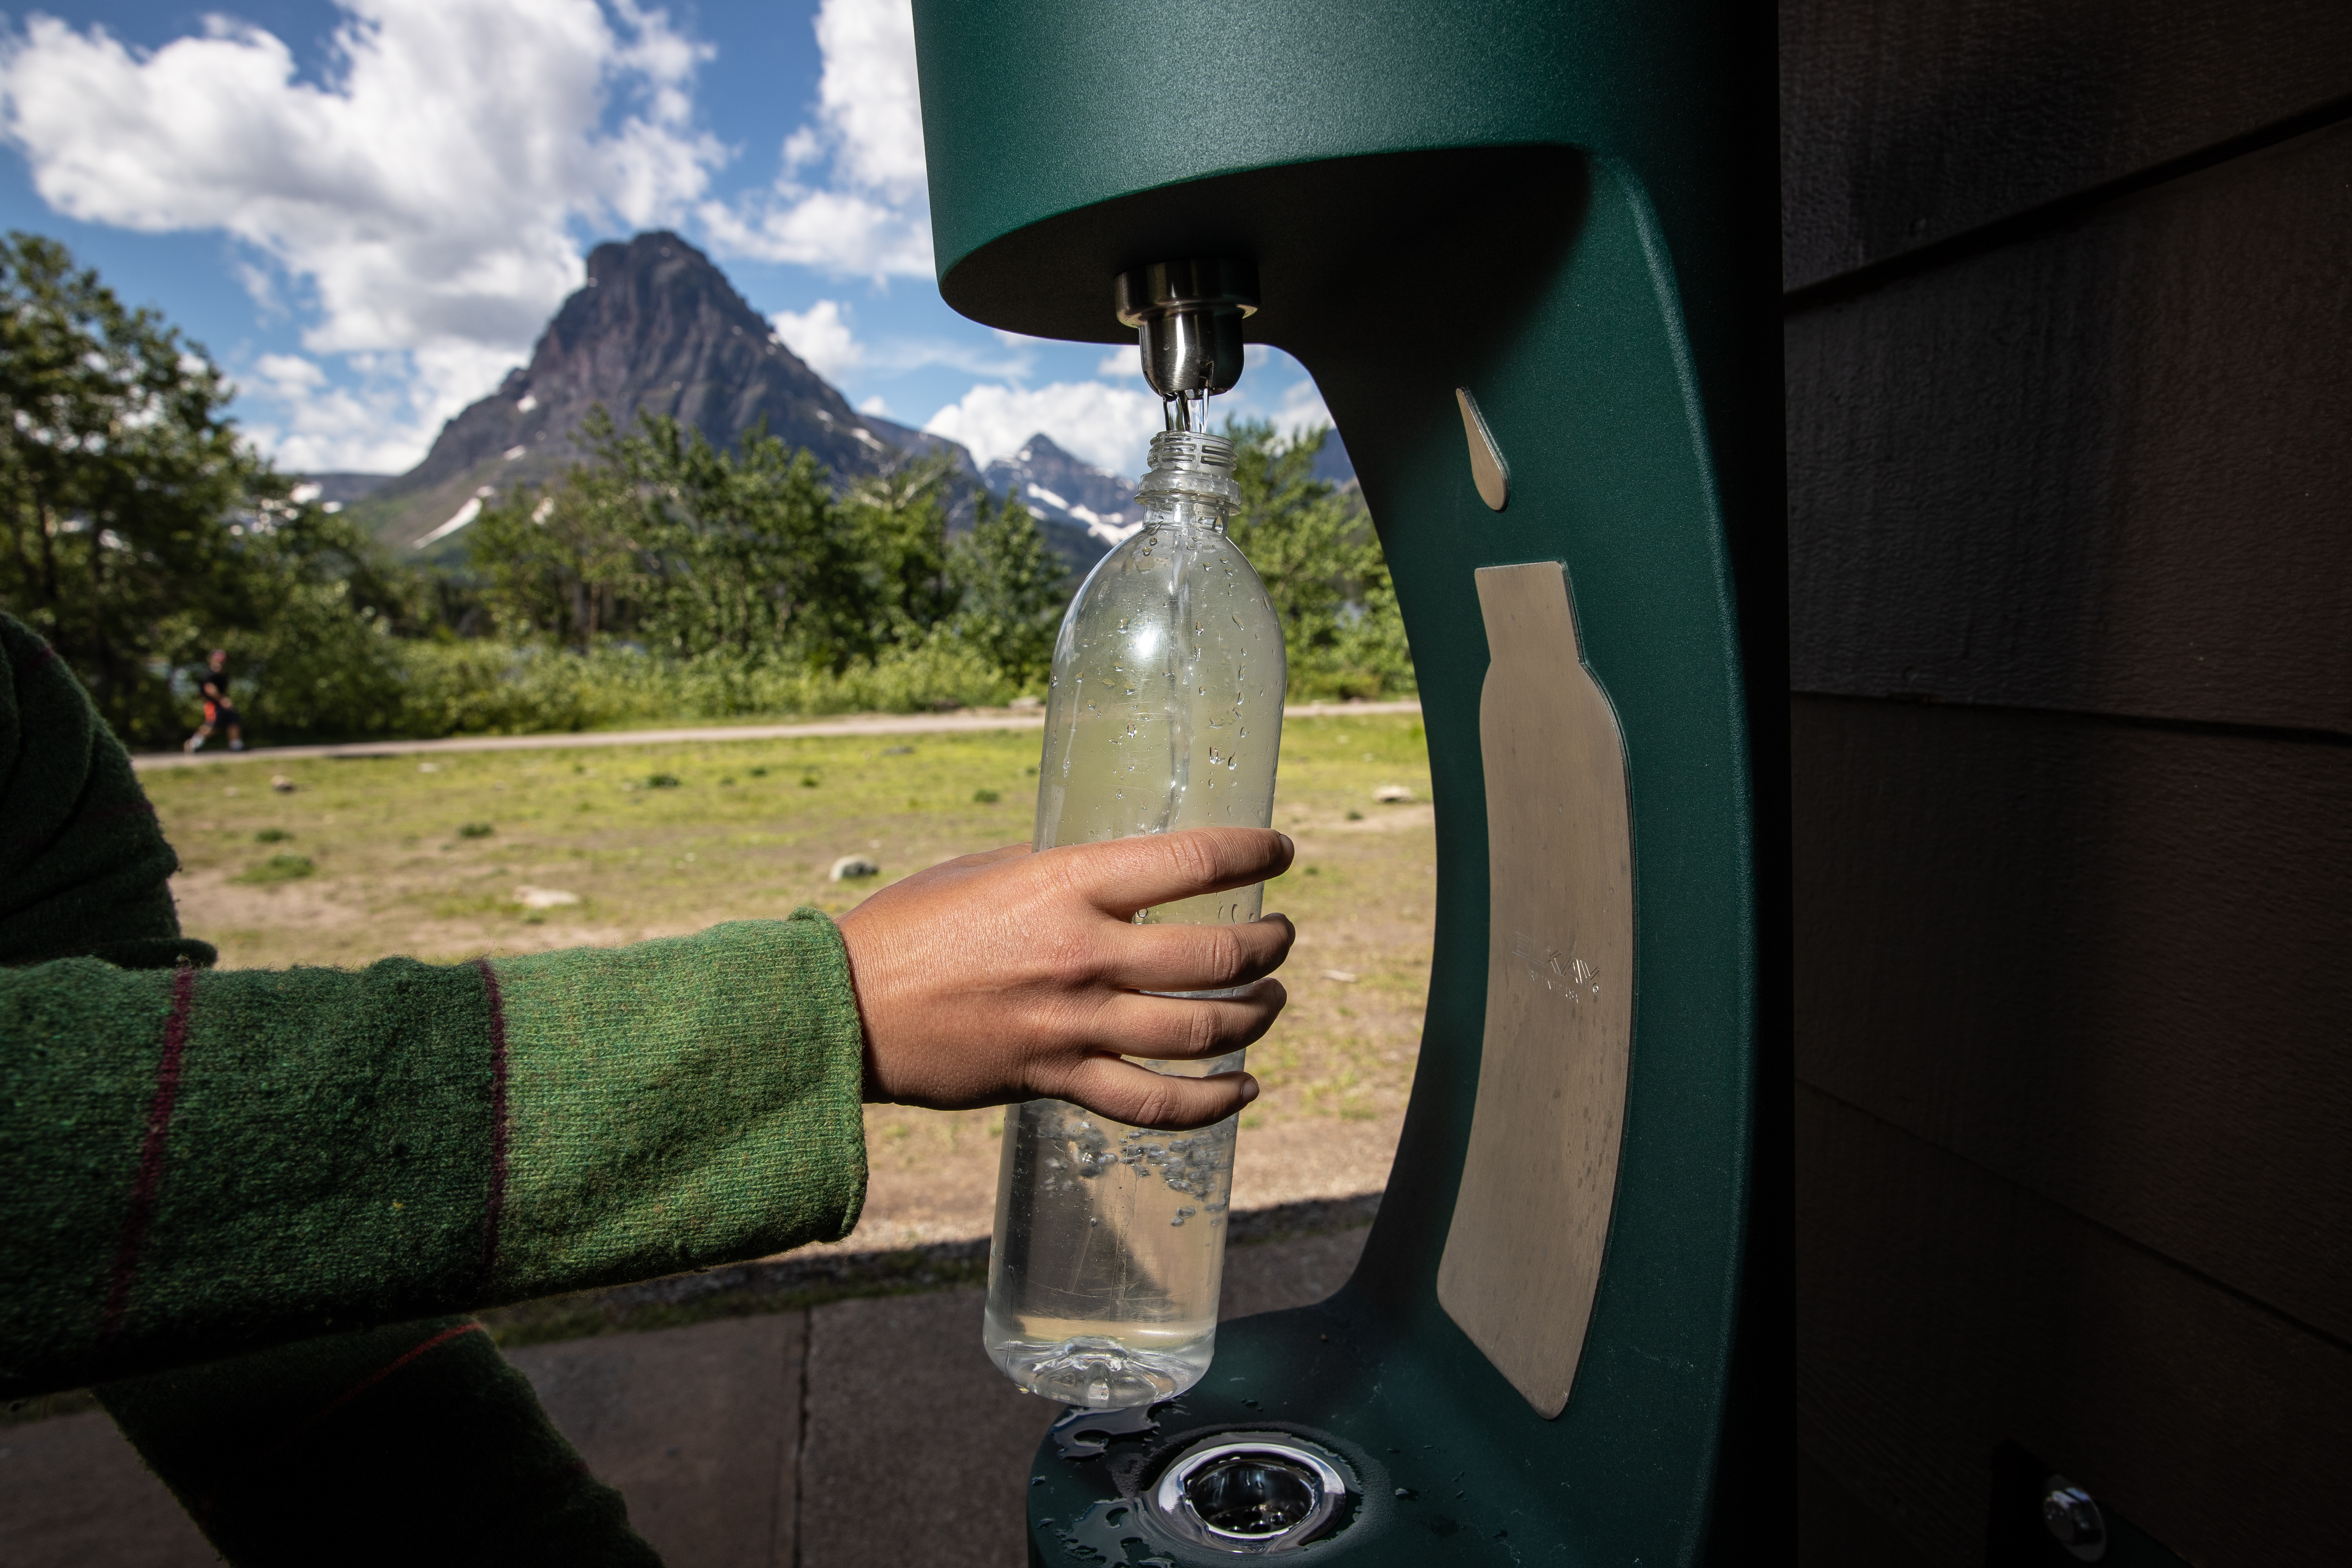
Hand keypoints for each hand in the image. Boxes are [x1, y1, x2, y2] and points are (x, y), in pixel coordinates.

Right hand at [835, 827, 1294, 1129]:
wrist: (846, 1008)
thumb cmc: (909, 928)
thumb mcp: (985, 870)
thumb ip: (1058, 872)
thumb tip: (1115, 871)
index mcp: (1065, 885)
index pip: (1192, 862)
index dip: (1253, 853)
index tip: (1279, 851)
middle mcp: (1081, 955)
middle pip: (1214, 958)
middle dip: (1267, 946)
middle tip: (1279, 937)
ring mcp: (1073, 1025)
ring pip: (1201, 1033)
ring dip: (1255, 1015)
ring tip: (1271, 999)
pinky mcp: (1057, 1080)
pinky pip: (1155, 1104)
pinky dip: (1212, 1103)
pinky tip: (1243, 1089)